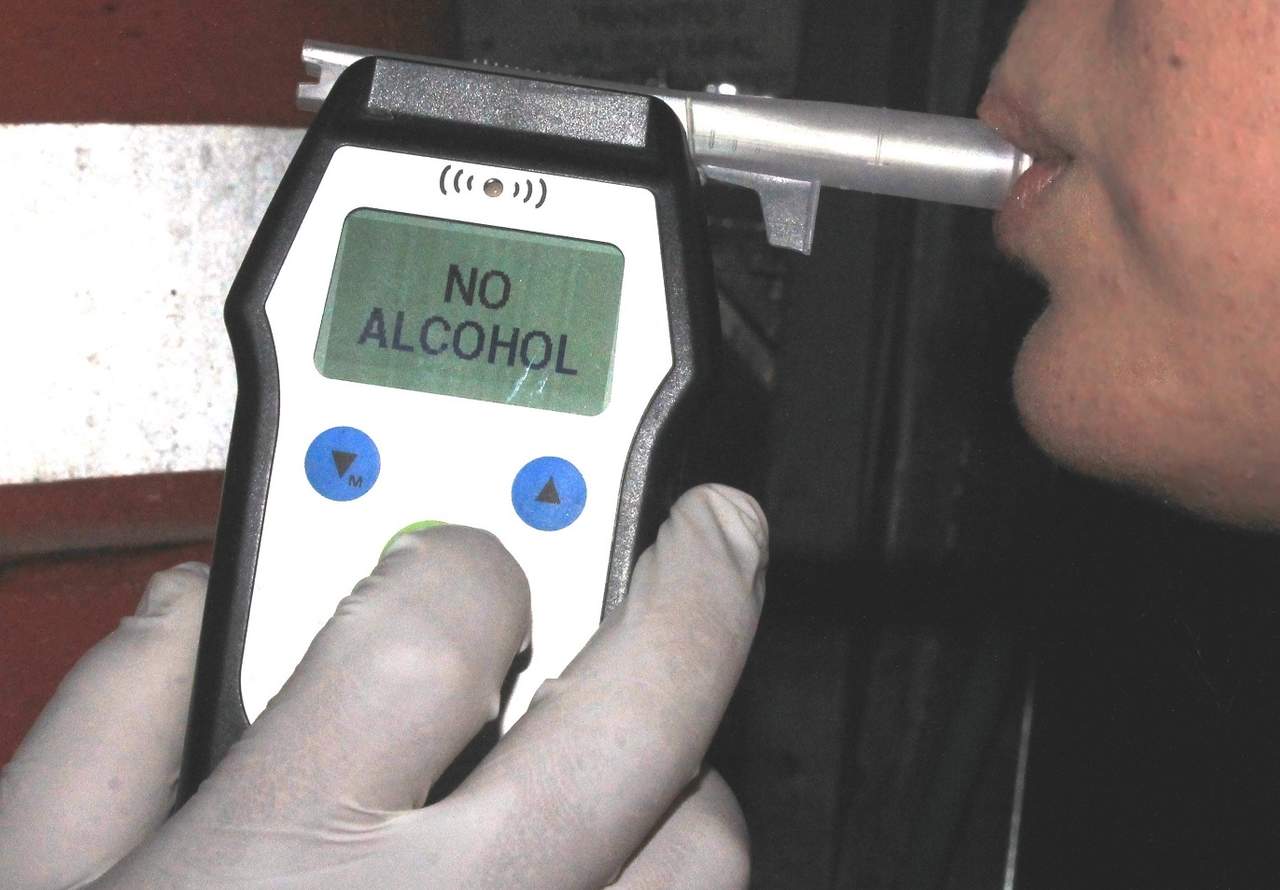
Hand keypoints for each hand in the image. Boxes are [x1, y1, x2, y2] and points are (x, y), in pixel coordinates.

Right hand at [0, 484, 766, 888]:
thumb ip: (97, 741)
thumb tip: (190, 611)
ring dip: (681, 788)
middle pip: (646, 717)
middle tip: (713, 541)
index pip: (438, 625)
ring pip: (706, 863)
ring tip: (625, 769)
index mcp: (281, 871)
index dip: (466, 558)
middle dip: (698, 593)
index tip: (469, 557)